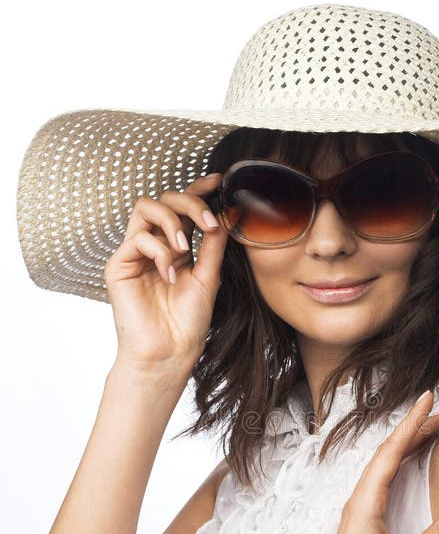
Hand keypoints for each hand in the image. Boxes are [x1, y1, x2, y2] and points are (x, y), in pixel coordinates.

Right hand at [103, 172, 227, 372]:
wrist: (170, 352)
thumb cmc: (188, 322)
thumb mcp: (209, 277)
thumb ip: (213, 245)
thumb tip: (224, 213)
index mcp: (176, 248)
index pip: (183, 209)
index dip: (198, 190)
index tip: (219, 181)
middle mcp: (155, 246)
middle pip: (164, 200)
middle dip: (189, 203)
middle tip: (208, 222)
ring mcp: (135, 254)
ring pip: (145, 207)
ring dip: (171, 220)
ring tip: (186, 247)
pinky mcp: (119, 265)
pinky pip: (137, 238)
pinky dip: (159, 252)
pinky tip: (169, 275)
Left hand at [307, 390, 438, 533]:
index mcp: (365, 503)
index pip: (391, 452)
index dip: (412, 423)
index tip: (429, 397)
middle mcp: (358, 503)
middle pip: (387, 454)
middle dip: (414, 429)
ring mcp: (357, 514)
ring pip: (383, 467)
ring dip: (405, 446)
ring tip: (429, 430)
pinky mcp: (361, 527)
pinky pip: (380, 483)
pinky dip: (397, 465)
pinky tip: (405, 465)